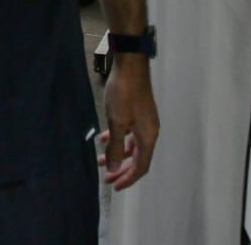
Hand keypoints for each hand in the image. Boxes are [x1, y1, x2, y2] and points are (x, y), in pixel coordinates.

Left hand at [98, 55, 158, 189]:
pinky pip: (128, 132)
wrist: (130, 65)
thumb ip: (117, 147)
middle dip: (122, 169)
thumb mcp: (117, 122)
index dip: (128, 178)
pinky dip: (118, 138)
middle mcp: (150, 131)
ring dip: (118, 153)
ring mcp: (144, 121)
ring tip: (101, 160)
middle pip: (137, 158)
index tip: (114, 186)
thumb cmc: (124, 93)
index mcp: (148, 136)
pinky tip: (104, 138)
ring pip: (131, 145)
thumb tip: (115, 169)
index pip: (141, 166)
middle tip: (107, 178)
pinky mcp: (137, 112)